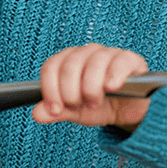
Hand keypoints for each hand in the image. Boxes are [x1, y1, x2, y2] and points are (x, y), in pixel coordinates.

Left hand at [32, 44, 149, 130]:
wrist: (129, 112)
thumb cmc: (101, 106)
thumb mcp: (76, 112)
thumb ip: (57, 111)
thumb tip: (36, 114)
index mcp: (69, 62)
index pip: (51, 66)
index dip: (50, 89)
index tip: (55, 109)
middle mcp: (87, 53)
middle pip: (70, 65)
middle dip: (70, 91)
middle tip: (77, 106)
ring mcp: (108, 54)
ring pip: (94, 62)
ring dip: (91, 87)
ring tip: (95, 103)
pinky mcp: (130, 60)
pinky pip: (120, 62)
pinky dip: (114, 75)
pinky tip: (111, 87)